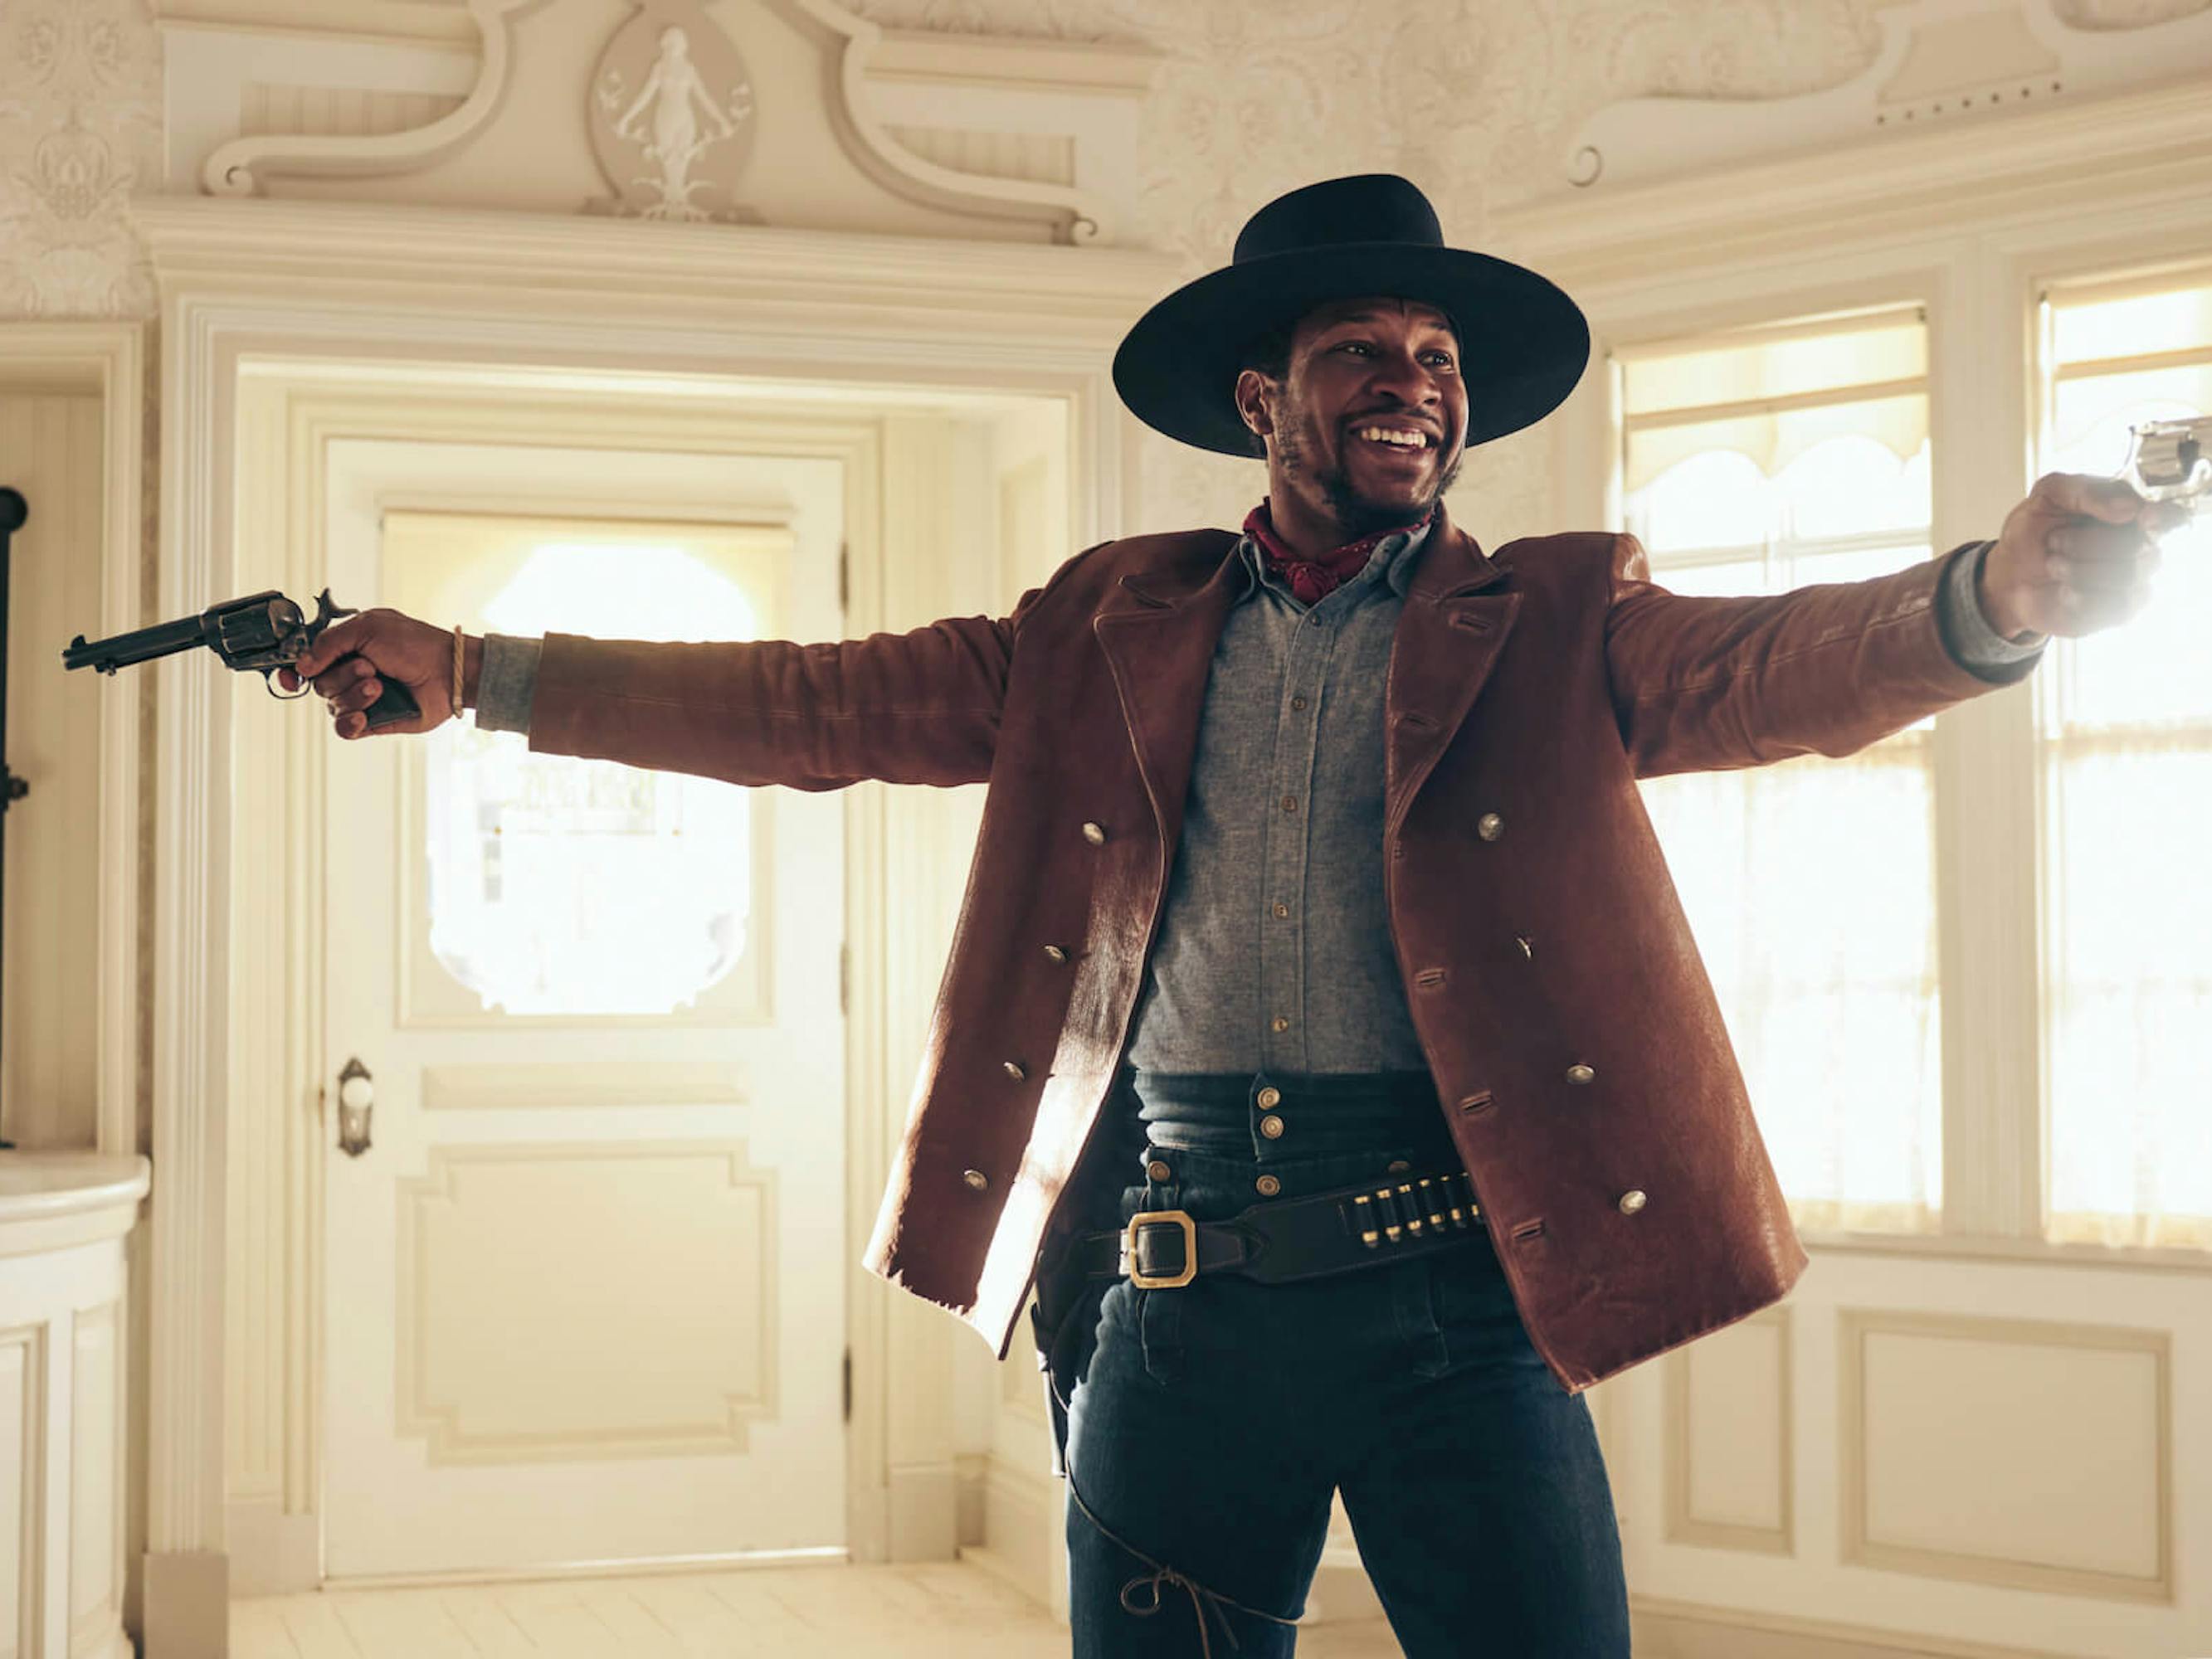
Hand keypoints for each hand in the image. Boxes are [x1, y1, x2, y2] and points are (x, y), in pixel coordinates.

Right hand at [276, 608, 455, 738]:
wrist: (448, 672)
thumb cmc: (415, 644)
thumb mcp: (367, 628)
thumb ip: (329, 642)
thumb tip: (301, 666)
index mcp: (345, 647)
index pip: (307, 661)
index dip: (294, 671)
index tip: (293, 678)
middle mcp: (349, 673)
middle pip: (319, 684)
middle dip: (343, 675)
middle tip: (371, 667)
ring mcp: (361, 698)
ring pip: (333, 705)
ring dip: (354, 694)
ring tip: (380, 685)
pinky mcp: (373, 720)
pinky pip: (344, 729)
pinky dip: (350, 723)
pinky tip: (364, 716)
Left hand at [1981, 472, 2189, 641]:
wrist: (2010, 574)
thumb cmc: (2035, 530)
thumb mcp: (2048, 496)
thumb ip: (2084, 490)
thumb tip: (2130, 507)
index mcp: (2132, 514)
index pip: (2172, 516)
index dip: (2164, 519)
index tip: (2144, 519)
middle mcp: (2141, 548)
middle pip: (2138, 547)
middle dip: (2085, 543)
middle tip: (2054, 541)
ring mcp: (2134, 582)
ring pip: (2126, 577)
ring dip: (2078, 570)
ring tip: (2054, 564)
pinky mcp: (2119, 612)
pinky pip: (2115, 607)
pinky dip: (2080, 598)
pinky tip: (2063, 592)